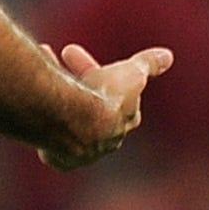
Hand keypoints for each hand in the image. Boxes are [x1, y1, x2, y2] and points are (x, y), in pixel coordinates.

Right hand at [35, 42, 172, 169]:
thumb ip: (148, 65)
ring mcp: (81, 151)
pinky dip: (46, 119)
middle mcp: (104, 140)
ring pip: (69, 117)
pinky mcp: (59, 159)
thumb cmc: (104, 95)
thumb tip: (168, 57)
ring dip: (60, 90)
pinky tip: (41, 101)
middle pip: (91, 103)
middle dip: (81, 76)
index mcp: (122, 122)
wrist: (73, 121)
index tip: (90, 54)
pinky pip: (51, 140)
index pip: (119, 96)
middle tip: (66, 50)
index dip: (105, 73)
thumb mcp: (130, 73)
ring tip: (47, 61)